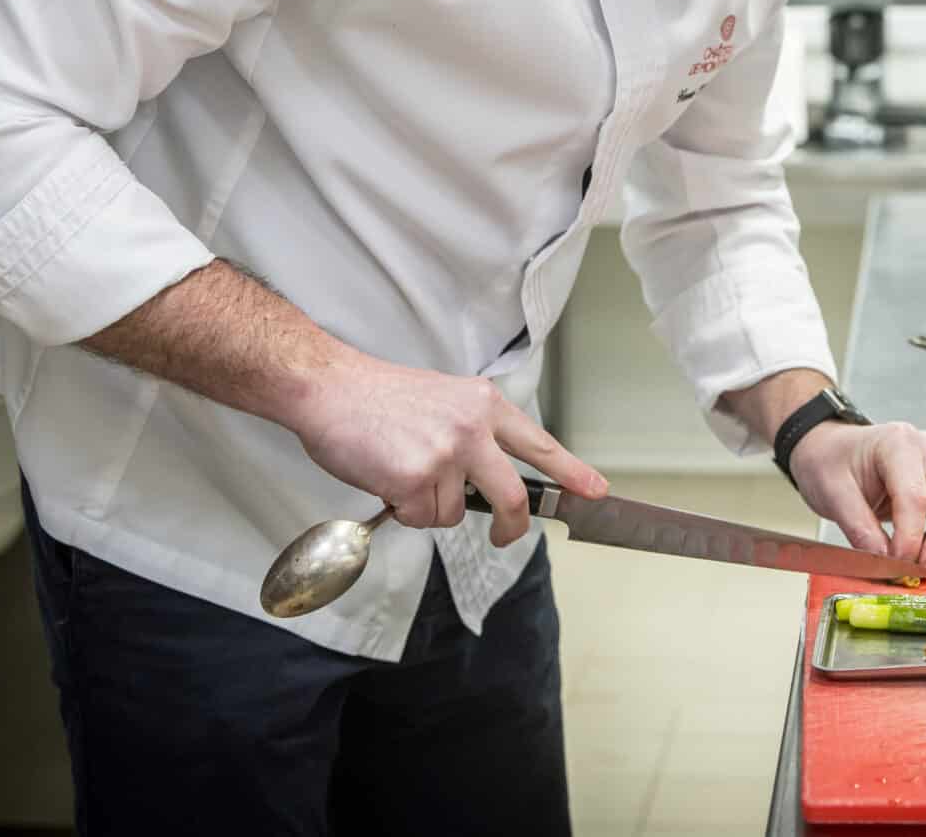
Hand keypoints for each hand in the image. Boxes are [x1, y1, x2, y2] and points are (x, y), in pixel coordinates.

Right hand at [289, 360, 606, 547]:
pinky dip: (403, 511)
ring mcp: (445, 455)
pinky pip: (420, 518)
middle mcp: (472, 429)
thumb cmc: (378, 396)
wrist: (329, 387)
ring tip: (399, 471)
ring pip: (453, 514)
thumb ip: (473, 435)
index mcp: (484, 405)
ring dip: (428, 508)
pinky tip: (384, 478)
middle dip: (512, 527)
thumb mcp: (444, 400)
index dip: (572, 472)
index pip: (539, 444)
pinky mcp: (414, 479)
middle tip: (506, 537)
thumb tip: (486, 482)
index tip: (596, 492)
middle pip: (512, 496)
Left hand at [786, 421, 925, 575]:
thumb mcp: (831, 492)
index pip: (915, 496)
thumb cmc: (829, 463)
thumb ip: (858, 526)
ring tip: (918, 568)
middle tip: (916, 573)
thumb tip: (886, 561)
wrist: (830, 450)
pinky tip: (925, 555)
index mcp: (897, 443)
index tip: (897, 566)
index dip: (910, 537)